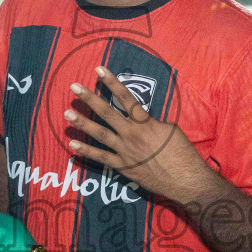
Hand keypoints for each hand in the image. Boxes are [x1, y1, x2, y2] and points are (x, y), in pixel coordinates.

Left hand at [63, 67, 213, 205]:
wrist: (185, 180)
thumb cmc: (182, 153)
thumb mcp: (171, 130)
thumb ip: (152, 122)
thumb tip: (141, 120)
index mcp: (146, 123)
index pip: (126, 98)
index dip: (112, 82)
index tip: (99, 70)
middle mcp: (132, 134)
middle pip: (107, 113)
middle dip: (89, 99)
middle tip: (74, 88)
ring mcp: (125, 151)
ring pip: (100, 134)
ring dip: (82, 123)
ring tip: (67, 113)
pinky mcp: (123, 167)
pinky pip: (101, 158)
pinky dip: (86, 151)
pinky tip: (72, 144)